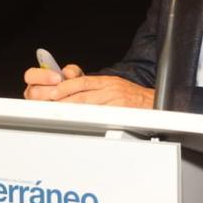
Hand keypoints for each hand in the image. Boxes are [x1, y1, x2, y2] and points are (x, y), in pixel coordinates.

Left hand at [25, 66, 154, 108]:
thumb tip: (74, 90)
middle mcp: (110, 88)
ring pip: (88, 104)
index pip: (82, 81)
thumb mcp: (113, 87)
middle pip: (82, 92)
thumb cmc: (132, 97)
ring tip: (57, 112)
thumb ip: (94, 88)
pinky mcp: (120, 111)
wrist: (153, 103)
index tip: (53, 92)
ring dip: (71, 108)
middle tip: (50, 102)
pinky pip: (100, 114)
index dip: (66, 86)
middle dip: (64, 98)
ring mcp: (115, 100)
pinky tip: (77, 120)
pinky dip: (86, 117)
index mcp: (106, 81)